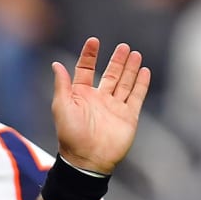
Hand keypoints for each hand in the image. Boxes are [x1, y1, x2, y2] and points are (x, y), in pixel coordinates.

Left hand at [50, 38, 150, 173]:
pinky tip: (144, 71)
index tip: (94, 41)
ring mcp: (114, 107)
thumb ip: (62, 85)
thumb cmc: (71, 134)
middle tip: (124, 46)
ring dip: (130, 68)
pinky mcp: (128, 116)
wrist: (88, 159)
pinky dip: (141, 84)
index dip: (89, 55)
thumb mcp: (62, 107)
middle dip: (117, 60)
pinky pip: (136, 96)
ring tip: (135, 53)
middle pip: (110, 74)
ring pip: (125, 83)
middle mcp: (98, 99)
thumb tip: (56, 64)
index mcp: (80, 95)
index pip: (85, 70)